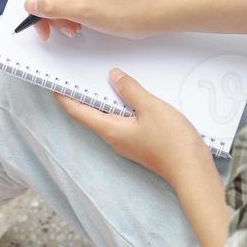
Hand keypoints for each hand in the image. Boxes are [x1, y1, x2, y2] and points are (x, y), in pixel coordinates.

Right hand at [25, 0, 165, 42]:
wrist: (152, 15)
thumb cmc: (127, 8)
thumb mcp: (85, 10)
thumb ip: (54, 7)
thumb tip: (30, 5)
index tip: (40, 11)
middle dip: (45, 7)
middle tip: (49, 29)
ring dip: (55, 15)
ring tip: (70, 29)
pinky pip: (63, 1)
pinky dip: (64, 15)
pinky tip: (75, 26)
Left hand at [55, 68, 212, 184]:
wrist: (192, 171)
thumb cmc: (172, 143)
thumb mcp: (151, 108)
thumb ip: (130, 90)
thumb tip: (113, 76)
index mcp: (110, 130)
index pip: (77, 112)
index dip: (64, 97)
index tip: (55, 82)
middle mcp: (114, 138)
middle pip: (90, 114)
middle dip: (81, 95)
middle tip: (76, 75)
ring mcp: (126, 142)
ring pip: (107, 118)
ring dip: (102, 100)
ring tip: (101, 79)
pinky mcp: (139, 143)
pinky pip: (121, 121)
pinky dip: (119, 106)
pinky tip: (129, 95)